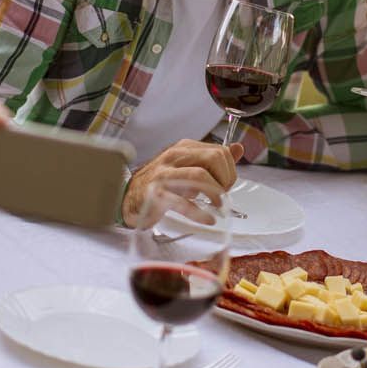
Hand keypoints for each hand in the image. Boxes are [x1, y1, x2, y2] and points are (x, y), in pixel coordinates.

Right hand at [123, 139, 242, 227]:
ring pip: (200, 176)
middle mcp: (174, 157)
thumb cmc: (162, 183)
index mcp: (184, 148)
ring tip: (218, 206)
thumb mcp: (188, 166)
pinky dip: (200, 213)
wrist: (128, 197)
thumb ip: (214, 159)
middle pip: (214, 158)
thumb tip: (238, 149)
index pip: (220, 151)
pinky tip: (208, 219)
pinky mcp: (157, 196)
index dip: (230, 170)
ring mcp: (164, 175)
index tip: (226, 185)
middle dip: (226, 179)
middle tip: (223, 195)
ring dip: (216, 193)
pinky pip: (183, 203)